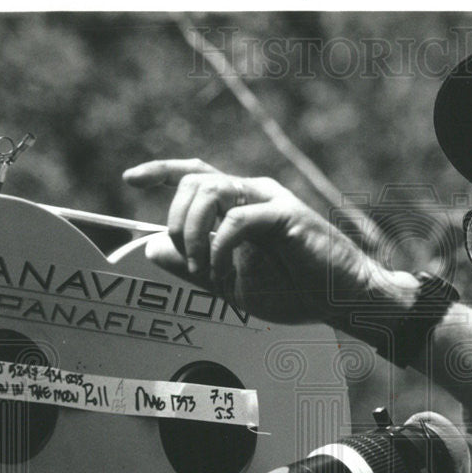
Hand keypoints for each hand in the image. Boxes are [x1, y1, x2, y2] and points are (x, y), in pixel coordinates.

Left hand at [122, 158, 382, 324]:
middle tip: (184, 259)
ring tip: (202, 269)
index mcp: (243, 204)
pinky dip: (219, 250)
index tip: (129, 178)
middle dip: (176, 220)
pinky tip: (225, 276)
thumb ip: (194, 265)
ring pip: (211, 190)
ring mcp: (271, 201)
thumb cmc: (297, 291)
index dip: (161, 172)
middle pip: (195, 179)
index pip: (196, 174)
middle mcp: (254, 194)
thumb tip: (151, 247)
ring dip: (192, 232)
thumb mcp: (232, 282)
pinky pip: (236, 220)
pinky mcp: (286, 215)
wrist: (342, 300)